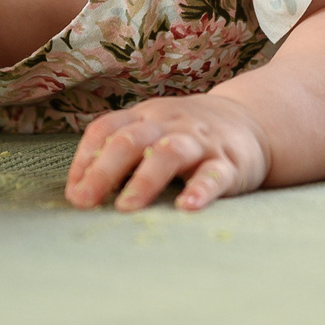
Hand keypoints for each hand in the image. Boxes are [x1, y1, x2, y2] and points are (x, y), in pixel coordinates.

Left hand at [65, 93, 271, 211]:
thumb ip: (119, 153)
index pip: (106, 129)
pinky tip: (188, 207)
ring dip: (145, 180)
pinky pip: (214, 175)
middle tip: (85, 202)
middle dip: (104, 171)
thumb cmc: (186, 134)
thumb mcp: (152, 131)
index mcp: (144, 117)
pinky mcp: (229, 162)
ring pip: (170, 153)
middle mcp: (168, 124)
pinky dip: (201, 190)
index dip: (85, 159)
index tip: (73, 193)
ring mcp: (199, 142)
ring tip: (127, 207)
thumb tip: (79, 193)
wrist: (251, 121)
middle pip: (131, 140)